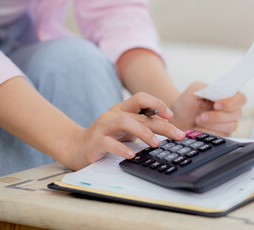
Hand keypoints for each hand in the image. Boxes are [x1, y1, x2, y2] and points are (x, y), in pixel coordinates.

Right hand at [66, 92, 184, 169]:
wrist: (76, 147)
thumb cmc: (107, 137)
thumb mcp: (128, 129)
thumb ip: (145, 125)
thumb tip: (170, 127)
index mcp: (123, 109)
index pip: (141, 99)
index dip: (157, 104)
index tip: (171, 116)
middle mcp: (114, 114)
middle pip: (140, 115)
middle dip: (162, 125)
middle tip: (178, 135)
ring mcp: (104, 126)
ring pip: (125, 122)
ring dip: (143, 132)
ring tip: (156, 144)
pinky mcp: (96, 141)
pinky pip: (109, 143)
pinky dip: (121, 148)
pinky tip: (131, 155)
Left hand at [170, 82, 246, 136]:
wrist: (179, 118)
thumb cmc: (187, 102)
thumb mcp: (194, 90)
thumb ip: (207, 88)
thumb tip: (219, 91)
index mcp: (227, 96)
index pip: (240, 98)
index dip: (231, 102)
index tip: (216, 105)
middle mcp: (231, 109)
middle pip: (237, 114)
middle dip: (218, 116)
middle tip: (202, 116)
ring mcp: (228, 123)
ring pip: (231, 126)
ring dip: (213, 124)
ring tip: (198, 120)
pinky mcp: (223, 134)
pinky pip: (223, 135)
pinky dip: (209, 131)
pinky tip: (200, 128)